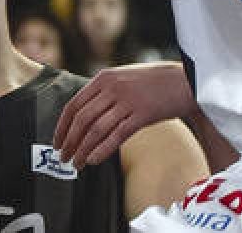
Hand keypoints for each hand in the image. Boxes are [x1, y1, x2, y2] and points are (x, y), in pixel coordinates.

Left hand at [54, 62, 196, 165]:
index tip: (57, 142)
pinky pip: (116, 136)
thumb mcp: (122, 78)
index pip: (74, 105)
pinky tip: (94, 160)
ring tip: (77, 163)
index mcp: (104, 78)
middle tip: (63, 158)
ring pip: (96, 130)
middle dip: (69, 141)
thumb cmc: (152, 83)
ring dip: (83, 150)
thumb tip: (81, 117)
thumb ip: (102, 93)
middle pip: (82, 119)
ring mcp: (127, 101)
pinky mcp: (142, 114)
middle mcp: (113, 88)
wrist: (184, 81)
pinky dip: (102, 150)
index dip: (62, 127)